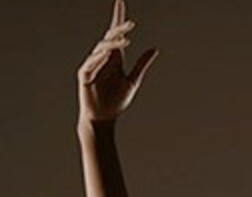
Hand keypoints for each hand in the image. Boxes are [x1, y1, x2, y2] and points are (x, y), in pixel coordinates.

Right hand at [77, 0, 157, 123]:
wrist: (104, 117)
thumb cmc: (116, 100)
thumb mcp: (133, 81)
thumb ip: (142, 64)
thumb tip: (155, 49)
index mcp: (114, 58)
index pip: (116, 34)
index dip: (118, 18)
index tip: (121, 2)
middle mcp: (103, 58)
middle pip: (110, 38)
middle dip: (119, 30)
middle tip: (131, 24)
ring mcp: (92, 66)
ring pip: (101, 49)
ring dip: (112, 44)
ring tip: (125, 40)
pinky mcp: (84, 76)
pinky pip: (90, 64)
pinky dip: (98, 58)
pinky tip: (107, 54)